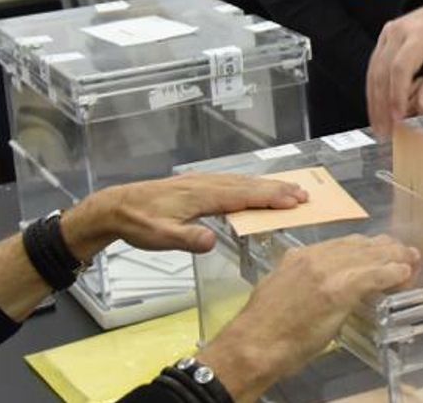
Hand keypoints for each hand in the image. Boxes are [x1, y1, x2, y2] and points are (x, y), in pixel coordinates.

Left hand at [61, 173, 308, 261]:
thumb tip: (211, 242)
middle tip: (305, 194)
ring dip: (268, 185)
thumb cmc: (139, 223)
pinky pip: (233, 181)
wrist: (117, 206)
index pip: (243, 196)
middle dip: (278, 189)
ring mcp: (203, 182)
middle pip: (249, 185)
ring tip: (291, 189)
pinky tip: (256, 188)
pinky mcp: (198, 184)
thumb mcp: (160, 237)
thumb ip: (187, 239)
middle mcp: (207, 184)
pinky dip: (252, 184)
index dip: (270, 198)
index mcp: (202, 196)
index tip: (294, 202)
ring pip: (242, 181)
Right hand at [198, 234, 419, 401]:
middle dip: (383, 247)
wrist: (254, 345)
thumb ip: (300, 283)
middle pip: (358, 245)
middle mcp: (314, 257)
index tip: (376, 250)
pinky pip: (374, 275)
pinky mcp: (339, 289)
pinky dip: (392, 273)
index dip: (363, 247)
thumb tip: (316, 288)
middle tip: (401, 251)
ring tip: (411, 259)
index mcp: (298, 257)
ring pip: (370, 256)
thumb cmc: (263, 330)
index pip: (340, 244)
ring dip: (394, 257)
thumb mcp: (279, 292)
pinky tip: (404, 275)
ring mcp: (327, 271)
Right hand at [365, 4, 422, 135]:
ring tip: (379, 126)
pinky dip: (374, 89)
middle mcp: (399, 31)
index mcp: (421, 34)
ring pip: (373, 71)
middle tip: (385, 131)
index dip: (396, 95)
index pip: (401, 67)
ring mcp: (388, 33)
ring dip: (374, 101)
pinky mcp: (384, 38)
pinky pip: (374, 66)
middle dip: (382, 105)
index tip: (397, 118)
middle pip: (382, 72)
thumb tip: (420, 108)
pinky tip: (377, 108)